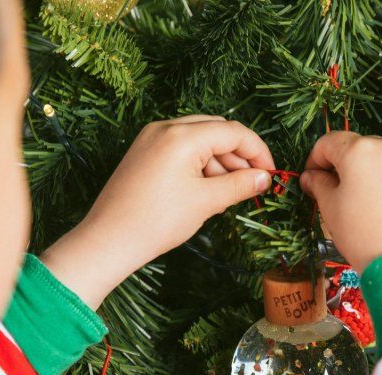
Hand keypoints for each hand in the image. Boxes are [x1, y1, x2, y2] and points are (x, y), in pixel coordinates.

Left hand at [40, 115, 274, 308]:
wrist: (110, 239)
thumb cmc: (158, 221)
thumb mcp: (206, 202)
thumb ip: (240, 185)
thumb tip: (265, 178)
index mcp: (182, 135)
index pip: (233, 132)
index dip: (258, 152)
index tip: (271, 175)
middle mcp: (166, 128)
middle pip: (217, 131)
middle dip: (239, 157)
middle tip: (253, 185)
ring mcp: (152, 139)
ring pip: (199, 141)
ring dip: (220, 164)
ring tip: (227, 195)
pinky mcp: (144, 154)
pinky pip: (182, 151)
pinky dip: (200, 167)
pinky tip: (206, 192)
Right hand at [300, 131, 381, 273]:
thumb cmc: (363, 235)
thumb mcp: (331, 208)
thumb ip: (318, 185)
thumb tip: (311, 177)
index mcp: (360, 150)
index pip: (328, 142)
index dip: (314, 160)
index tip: (310, 179)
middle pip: (355, 148)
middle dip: (340, 166)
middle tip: (330, 192)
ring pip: (377, 161)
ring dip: (362, 175)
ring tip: (355, 204)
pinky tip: (377, 210)